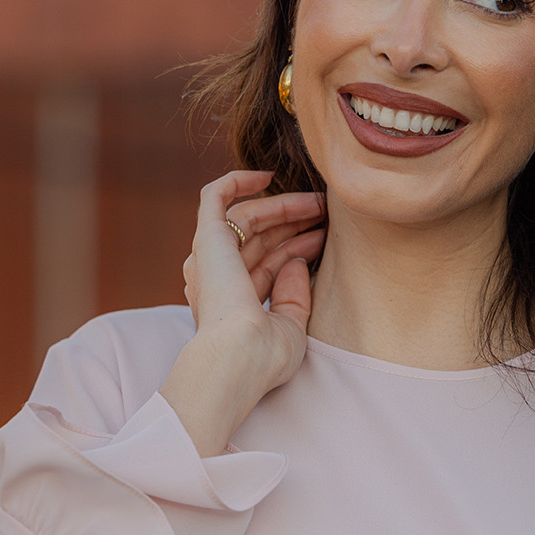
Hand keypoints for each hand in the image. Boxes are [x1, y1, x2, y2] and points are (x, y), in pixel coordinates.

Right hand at [161, 169, 325, 455]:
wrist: (239, 358)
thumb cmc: (264, 359)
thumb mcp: (290, 328)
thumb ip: (294, 297)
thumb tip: (296, 261)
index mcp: (232, 303)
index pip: (267, 263)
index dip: (298, 247)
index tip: (326, 238)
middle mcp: (215, 278)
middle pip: (258, 238)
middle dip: (294, 223)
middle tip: (327, 212)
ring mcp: (208, 257)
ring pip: (246, 216)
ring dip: (282, 206)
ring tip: (318, 201)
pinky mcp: (207, 238)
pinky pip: (214, 197)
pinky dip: (237, 181)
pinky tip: (267, 175)